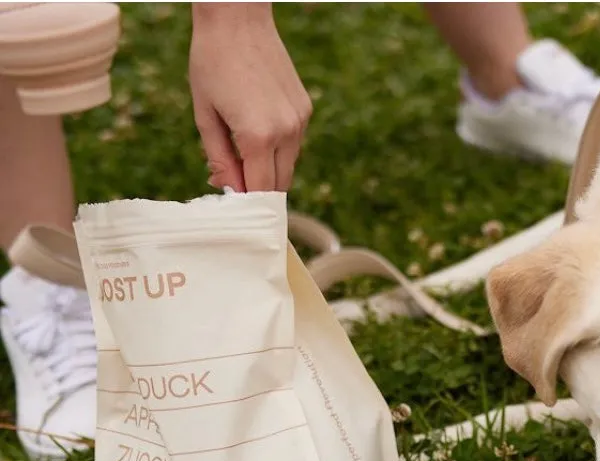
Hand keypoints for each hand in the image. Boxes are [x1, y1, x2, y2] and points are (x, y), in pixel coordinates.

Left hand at [188, 3, 311, 192]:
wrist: (238, 20)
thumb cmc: (211, 63)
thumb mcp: (205, 114)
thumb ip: (219, 157)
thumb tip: (228, 189)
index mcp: (258, 136)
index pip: (260, 190)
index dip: (247, 205)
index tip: (235, 213)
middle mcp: (286, 132)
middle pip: (279, 184)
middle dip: (259, 191)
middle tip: (234, 187)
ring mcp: (300, 120)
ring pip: (289, 164)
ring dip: (269, 169)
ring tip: (241, 154)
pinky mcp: (305, 109)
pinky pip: (293, 143)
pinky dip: (277, 148)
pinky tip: (255, 130)